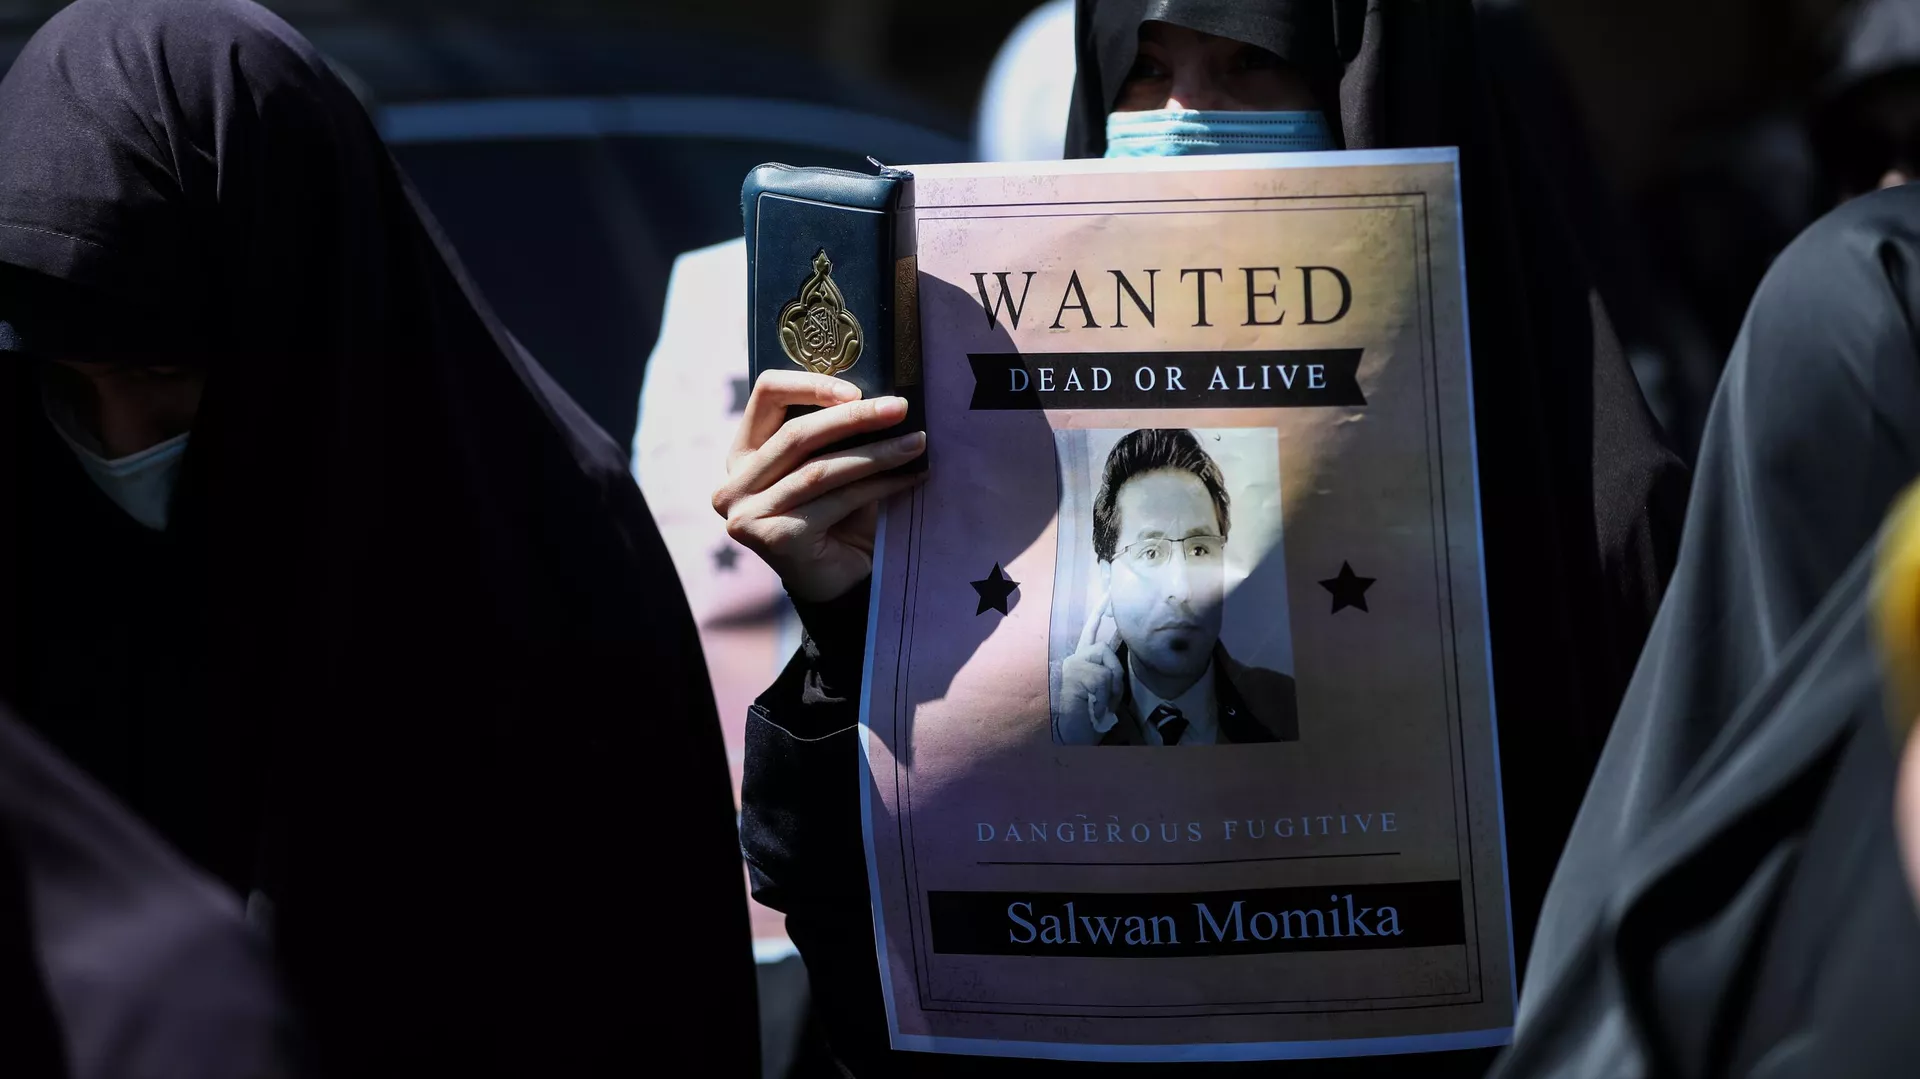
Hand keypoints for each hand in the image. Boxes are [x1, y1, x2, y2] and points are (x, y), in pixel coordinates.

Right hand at [713, 371, 926, 603]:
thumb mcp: (829, 467)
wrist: (839, 583)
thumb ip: (838, 435)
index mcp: (743, 455)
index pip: (766, 395)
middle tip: (901, 408)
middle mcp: (734, 485)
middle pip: (796, 434)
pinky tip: (910, 477)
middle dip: (855, 418)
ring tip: (916, 443)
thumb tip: (883, 397)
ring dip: (875, 453)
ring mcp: (748, 515)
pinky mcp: (774, 538)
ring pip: (819, 469)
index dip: (811, 385)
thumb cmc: (837, 518)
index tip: (857, 390)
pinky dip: (879, 486)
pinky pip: (836, 500)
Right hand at [1057, 590, 1123, 743]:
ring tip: (1101, 705)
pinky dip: (1105, 696)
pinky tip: (1094, 707)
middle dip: (1112, 668)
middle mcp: (1074, 658)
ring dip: (1112, 687)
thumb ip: (1110, 672)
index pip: (1090, 631)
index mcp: (1081, 661)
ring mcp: (1073, 664)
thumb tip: (1120, 663)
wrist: (1071, 734)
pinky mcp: (1075, 672)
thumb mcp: (1103, 690)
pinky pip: (1104, 678)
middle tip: (1105, 693)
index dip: (1099, 610)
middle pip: (1103, 647)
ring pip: (1109, 664)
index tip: (1108, 590)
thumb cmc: (1088, 716)